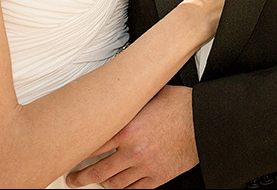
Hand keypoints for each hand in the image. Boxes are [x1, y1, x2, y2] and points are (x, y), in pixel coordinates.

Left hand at [67, 86, 197, 188]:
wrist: (206, 122)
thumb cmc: (184, 106)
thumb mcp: (152, 95)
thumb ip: (131, 102)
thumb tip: (118, 96)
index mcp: (128, 128)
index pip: (92, 144)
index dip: (77, 150)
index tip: (70, 153)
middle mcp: (133, 151)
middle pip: (96, 171)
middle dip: (80, 177)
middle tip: (72, 178)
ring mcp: (145, 166)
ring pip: (113, 184)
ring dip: (100, 184)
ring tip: (93, 183)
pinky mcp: (158, 177)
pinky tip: (119, 186)